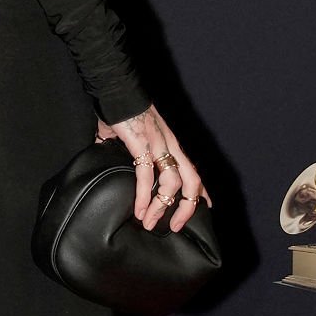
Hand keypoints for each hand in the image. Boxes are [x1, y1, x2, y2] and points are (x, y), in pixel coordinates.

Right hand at [95, 107, 212, 233]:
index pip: (193, 171)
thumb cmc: (123, 111)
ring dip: (162, 207)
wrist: (116, 89)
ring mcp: (159, 145)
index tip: (206, 207)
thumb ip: (129, 153)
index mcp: (171, 144)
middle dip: (188, 207)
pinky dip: (143, 196)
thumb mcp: (134, 137)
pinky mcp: (142, 144)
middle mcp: (171, 146)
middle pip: (192, 181)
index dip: (201, 191)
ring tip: (150, 223)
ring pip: (172, 184)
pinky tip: (139, 210)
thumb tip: (110, 161)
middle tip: (176, 226)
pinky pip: (146, 176)